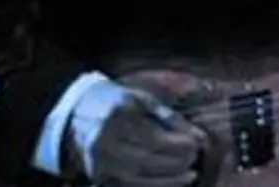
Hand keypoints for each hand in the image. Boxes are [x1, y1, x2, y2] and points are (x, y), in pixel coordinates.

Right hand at [76, 87, 208, 186]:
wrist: (78, 109)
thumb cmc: (118, 101)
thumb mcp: (145, 100)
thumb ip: (172, 118)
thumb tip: (200, 137)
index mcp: (117, 116)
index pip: (153, 137)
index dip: (178, 145)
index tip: (197, 144)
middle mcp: (104, 140)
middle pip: (146, 159)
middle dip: (176, 163)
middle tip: (195, 158)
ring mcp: (98, 159)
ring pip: (138, 177)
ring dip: (168, 179)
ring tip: (190, 175)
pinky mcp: (97, 173)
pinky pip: (128, 185)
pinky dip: (152, 185)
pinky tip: (171, 182)